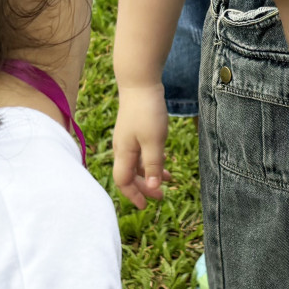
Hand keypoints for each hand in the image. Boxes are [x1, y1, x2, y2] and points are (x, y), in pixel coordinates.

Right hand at [111, 80, 172, 207]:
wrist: (139, 82)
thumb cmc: (146, 111)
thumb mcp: (154, 141)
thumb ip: (152, 165)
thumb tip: (152, 189)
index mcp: (123, 153)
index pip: (123, 182)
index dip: (133, 195)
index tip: (145, 206)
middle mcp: (122, 148)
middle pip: (129, 175)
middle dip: (143, 188)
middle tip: (161, 196)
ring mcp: (127, 139)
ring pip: (136, 164)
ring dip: (149, 175)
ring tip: (166, 180)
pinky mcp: (134, 130)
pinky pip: (140, 153)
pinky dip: (150, 161)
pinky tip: (162, 161)